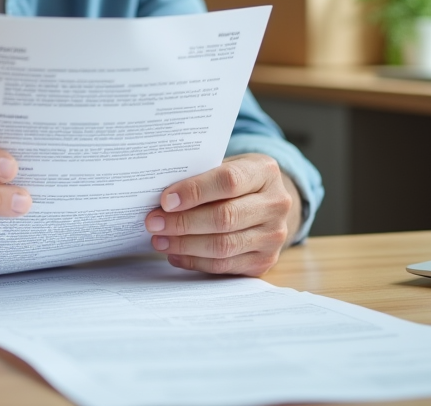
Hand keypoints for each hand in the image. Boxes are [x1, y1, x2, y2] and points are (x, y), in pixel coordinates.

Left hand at [145, 153, 298, 275]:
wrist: (269, 203)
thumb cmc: (238, 181)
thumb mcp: (227, 165)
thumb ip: (201, 176)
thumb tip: (163, 198)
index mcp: (265, 171)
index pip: (228, 181)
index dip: (194, 191)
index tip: (165, 200)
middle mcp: (276, 204)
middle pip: (225, 217)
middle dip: (183, 222)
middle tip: (154, 222)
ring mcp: (274, 236)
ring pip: (223, 246)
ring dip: (185, 245)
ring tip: (159, 240)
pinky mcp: (264, 261)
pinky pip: (224, 266)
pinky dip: (195, 261)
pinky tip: (175, 254)